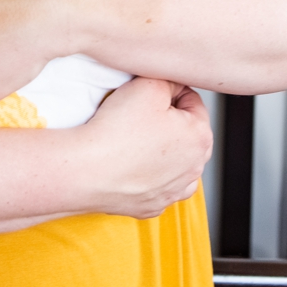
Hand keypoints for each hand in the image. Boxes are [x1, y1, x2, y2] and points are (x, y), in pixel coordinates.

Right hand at [82, 77, 213, 218]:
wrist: (85, 170)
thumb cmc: (116, 130)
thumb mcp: (150, 84)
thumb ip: (171, 80)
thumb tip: (175, 85)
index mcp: (200, 137)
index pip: (193, 103)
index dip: (170, 93)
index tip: (151, 96)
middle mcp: (193, 169)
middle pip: (188, 135)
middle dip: (171, 123)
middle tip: (142, 118)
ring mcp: (173, 191)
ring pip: (177, 164)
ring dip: (164, 153)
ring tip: (139, 142)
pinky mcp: (152, 206)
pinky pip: (158, 186)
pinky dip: (149, 177)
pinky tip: (134, 167)